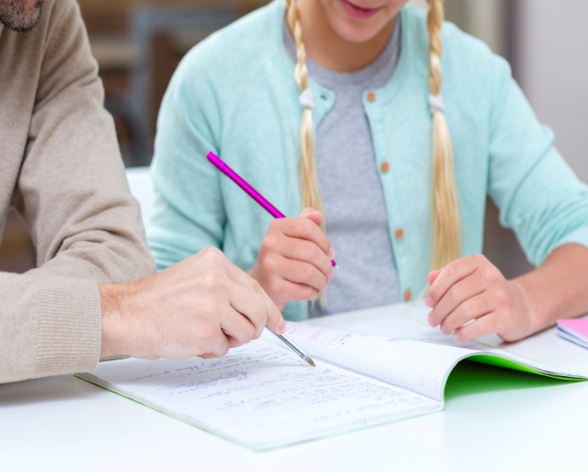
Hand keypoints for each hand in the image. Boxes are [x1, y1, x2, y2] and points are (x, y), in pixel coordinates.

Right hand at [100, 247, 284, 359]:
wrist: (123, 314)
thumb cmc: (156, 301)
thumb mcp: (194, 277)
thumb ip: (226, 287)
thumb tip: (260, 311)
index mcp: (216, 261)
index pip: (256, 287)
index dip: (269, 310)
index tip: (277, 324)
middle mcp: (218, 279)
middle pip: (259, 311)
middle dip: (252, 328)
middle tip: (233, 334)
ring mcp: (214, 305)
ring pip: (247, 332)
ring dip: (229, 340)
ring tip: (202, 333)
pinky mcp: (207, 330)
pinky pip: (225, 348)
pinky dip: (210, 350)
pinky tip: (189, 340)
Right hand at [250, 208, 334, 309]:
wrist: (262, 287)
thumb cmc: (283, 260)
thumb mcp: (292, 239)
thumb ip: (306, 224)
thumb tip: (318, 215)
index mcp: (276, 227)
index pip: (308, 227)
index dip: (325, 242)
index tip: (331, 254)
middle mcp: (270, 243)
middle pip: (312, 251)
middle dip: (327, 266)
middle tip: (329, 274)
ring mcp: (270, 265)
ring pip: (310, 272)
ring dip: (322, 281)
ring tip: (323, 284)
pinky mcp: (273, 286)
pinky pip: (305, 290)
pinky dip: (314, 293)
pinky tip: (312, 292)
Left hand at [426, 254, 535, 341]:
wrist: (521, 306)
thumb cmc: (487, 292)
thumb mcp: (469, 278)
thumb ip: (449, 276)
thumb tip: (430, 277)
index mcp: (478, 262)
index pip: (451, 271)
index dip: (436, 288)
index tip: (429, 303)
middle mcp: (491, 275)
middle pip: (456, 293)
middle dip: (439, 310)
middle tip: (433, 320)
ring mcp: (500, 295)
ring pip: (465, 310)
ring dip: (449, 322)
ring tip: (443, 328)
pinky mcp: (506, 316)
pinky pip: (479, 326)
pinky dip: (464, 332)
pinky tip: (457, 334)